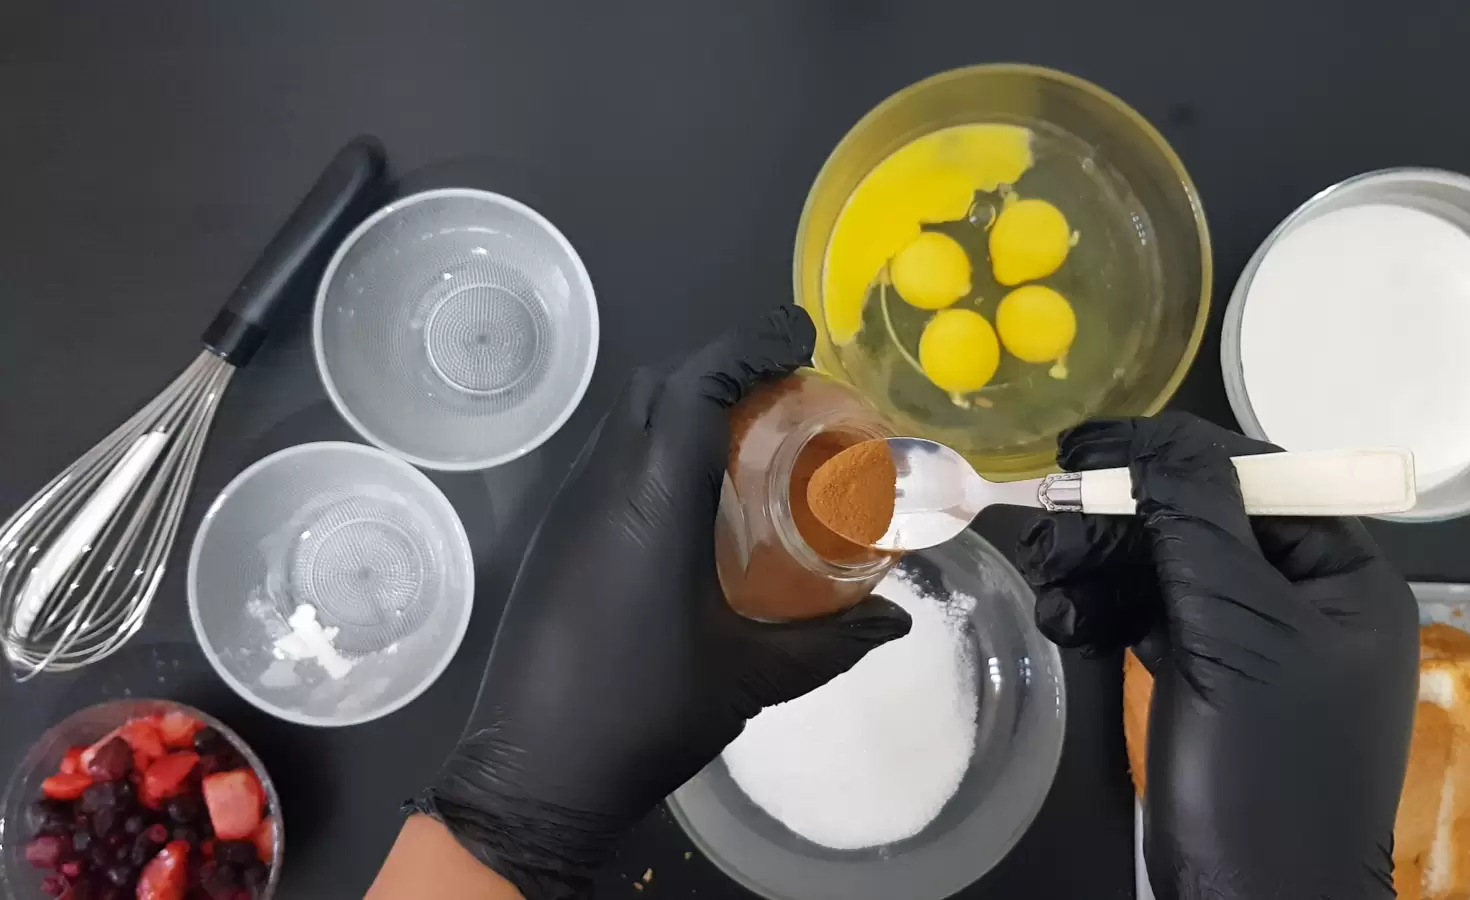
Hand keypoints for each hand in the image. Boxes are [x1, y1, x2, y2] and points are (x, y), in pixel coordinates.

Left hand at [406, 307, 911, 898]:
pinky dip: (655, 456)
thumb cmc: (647, 715)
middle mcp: (602, 490)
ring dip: (683, 413)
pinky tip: (697, 510)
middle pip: (654, 388)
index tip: (799, 337)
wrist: (535, 777)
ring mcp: (568, 515)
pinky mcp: (553, 545)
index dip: (749, 346)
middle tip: (783, 397)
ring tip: (749, 448)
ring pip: (625, 426)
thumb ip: (832, 642)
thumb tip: (897, 619)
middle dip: (718, 371)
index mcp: (651, 503)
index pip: (696, 386)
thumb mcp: (753, 678)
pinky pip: (609, 468)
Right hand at [1017, 413, 1418, 898]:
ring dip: (1101, 566)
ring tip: (1045, 571)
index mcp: (1345, 575)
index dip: (1173, 453)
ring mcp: (1252, 642)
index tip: (1088, 445)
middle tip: (1047, 515)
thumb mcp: (1236, 627)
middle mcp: (1303, 598)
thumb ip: (1196, 519)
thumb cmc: (1266, 760)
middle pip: (1202, 521)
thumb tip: (1157, 435)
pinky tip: (1063, 619)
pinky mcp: (1206, 679)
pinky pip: (1152, 619)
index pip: (1260, 477)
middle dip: (1123, 519)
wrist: (1252, 897)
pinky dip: (1105, 612)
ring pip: (1167, 570)